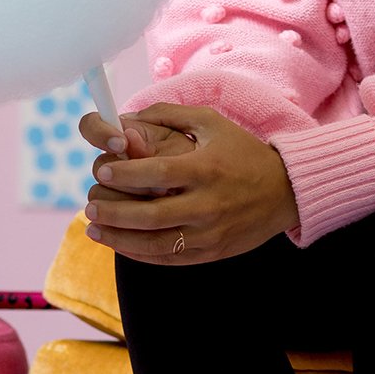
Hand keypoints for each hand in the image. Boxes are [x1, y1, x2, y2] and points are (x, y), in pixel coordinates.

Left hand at [77, 103, 300, 264]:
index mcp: (204, 169)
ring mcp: (209, 233)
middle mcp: (206, 204)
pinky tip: (121, 245)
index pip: (155, 174)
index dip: (124, 174)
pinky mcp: (211, 253)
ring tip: (94, 228)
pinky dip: (140, 254)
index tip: (101, 171)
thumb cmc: (244, 152)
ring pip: (154, 244)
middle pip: (149, 215)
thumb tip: (130, 115)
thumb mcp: (213, 123)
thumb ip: (171, 114)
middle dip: (113, 212)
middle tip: (89, 205)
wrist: (285, 191)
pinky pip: (169, 259)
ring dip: (119, 238)